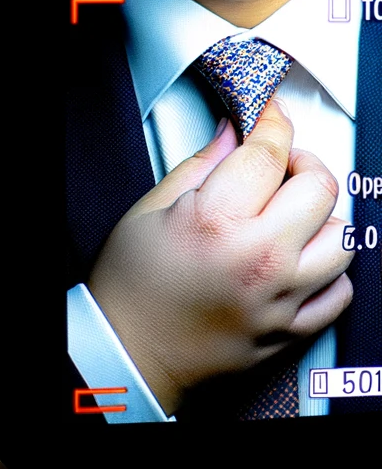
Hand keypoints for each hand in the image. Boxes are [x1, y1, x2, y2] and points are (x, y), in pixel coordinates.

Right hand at [88, 101, 352, 415]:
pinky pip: (339, 291)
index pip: (268, 151)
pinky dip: (327, 271)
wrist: (127, 352)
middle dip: (301, 164)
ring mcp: (280, 298)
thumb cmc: (129, 289)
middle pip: (319, 187)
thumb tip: (232, 135)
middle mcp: (258, 258)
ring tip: (288, 217)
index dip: (271, 123)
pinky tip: (296, 261)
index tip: (268, 116)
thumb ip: (198, 168)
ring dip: (319, 218)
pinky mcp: (291, 330)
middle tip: (278, 166)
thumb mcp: (147, 212)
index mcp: (216, 222)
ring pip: (342, 238)